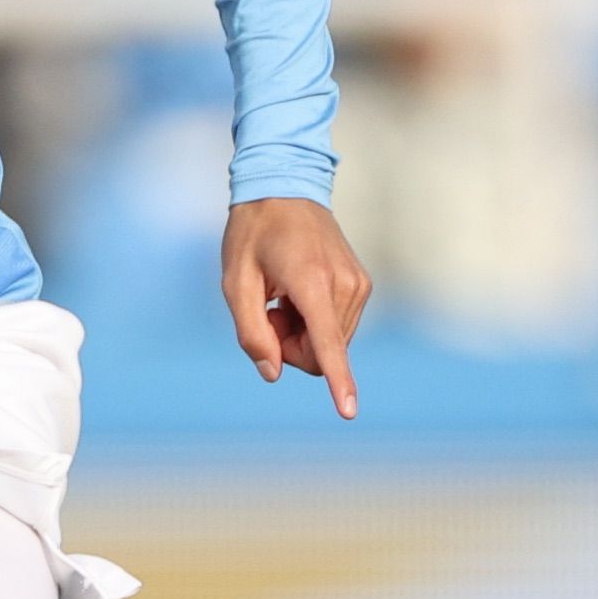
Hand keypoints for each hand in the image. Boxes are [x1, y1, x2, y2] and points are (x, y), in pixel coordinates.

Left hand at [223, 196, 372, 418]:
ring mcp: (358, 285)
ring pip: (330, 344)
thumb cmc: (253, 233)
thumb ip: (251, 332)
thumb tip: (273, 373)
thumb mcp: (235, 281)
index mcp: (311, 281)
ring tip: (283, 296)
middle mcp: (344, 285)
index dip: (337, 382)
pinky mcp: (361, 285)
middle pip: (321, 353)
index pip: (326, 343)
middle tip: (269, 311)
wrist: (285, 186)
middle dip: (291, 347)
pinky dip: (314, 323)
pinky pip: (337, 328)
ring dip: (301, 333)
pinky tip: (297, 293)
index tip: (348, 412)